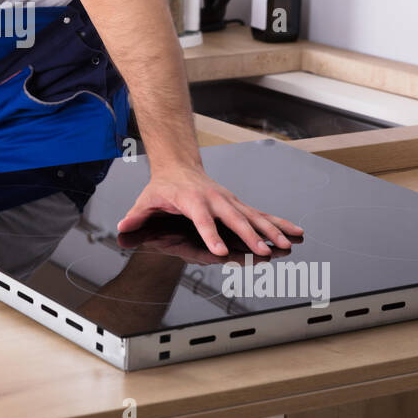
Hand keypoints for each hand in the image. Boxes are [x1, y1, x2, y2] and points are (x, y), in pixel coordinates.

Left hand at [117, 164, 304, 256]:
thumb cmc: (164, 186)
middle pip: (235, 219)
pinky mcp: (237, 204)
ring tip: (287, 243)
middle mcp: (215, 200)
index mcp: (193, 201)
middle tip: (264, 251)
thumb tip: (123, 225)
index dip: (211, 236)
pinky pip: (260, 214)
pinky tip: (294, 231)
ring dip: (271, 230)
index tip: (219, 252)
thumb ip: (137, 214)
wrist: (179, 165)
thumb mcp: (147, 198)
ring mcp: (229, 201)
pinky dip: (278, 222)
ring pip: (254, 216)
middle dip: (250, 236)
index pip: (203, 221)